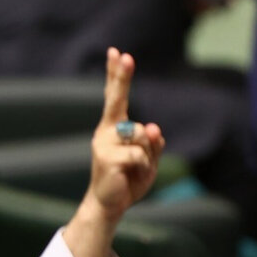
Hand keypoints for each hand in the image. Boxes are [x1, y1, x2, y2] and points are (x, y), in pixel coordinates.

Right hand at [64, 48, 164, 256]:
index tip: (117, 53)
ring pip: (142, 136)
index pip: (115, 97)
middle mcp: (106, 131)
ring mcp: (104, 143)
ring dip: (148, 156)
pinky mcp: (107, 157)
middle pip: (116, 100)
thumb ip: (152, 142)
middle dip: (120, 77)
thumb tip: (152, 126)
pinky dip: (143, 166)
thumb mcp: (148, 159)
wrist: (111, 204)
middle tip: (123, 55)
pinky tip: (131, 175)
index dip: (116, 75)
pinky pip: (139, 154)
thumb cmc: (129, 179)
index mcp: (114, 128)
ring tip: (135, 170)